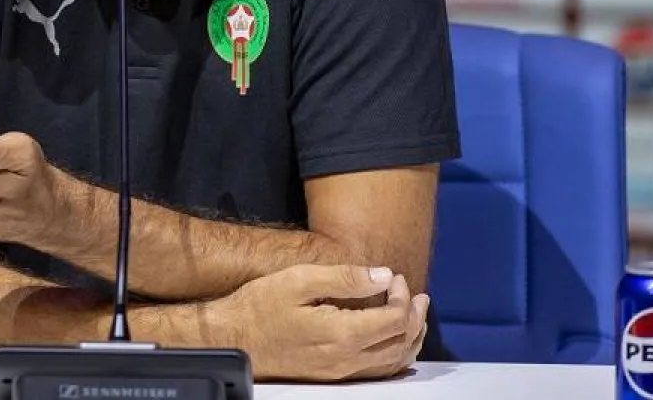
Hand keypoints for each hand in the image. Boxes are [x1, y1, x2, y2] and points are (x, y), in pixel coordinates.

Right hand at [220, 264, 427, 381]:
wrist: (233, 338)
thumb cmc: (261, 305)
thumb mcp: (299, 280)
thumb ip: (344, 278)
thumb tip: (384, 275)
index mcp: (342, 333)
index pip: (393, 319)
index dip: (403, 298)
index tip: (397, 279)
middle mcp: (347, 359)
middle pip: (399, 343)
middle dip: (414, 317)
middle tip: (419, 296)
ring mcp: (340, 371)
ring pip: (392, 362)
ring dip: (409, 338)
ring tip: (414, 317)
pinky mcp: (332, 376)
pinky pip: (377, 372)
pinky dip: (394, 356)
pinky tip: (392, 342)